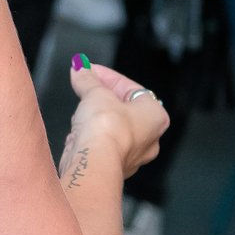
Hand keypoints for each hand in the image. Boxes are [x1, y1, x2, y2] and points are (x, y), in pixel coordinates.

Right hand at [64, 57, 167, 180]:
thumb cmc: (108, 129)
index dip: (107, 76)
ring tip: (80, 105)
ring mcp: (131, 155)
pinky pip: (102, 144)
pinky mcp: (112, 166)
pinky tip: (79, 128)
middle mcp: (149, 138)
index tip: (89, 69)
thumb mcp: (95, 92)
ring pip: (112, 128)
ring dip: (96, 115)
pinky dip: (91, 134)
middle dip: (101, 95)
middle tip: (84, 84)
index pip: (131, 88)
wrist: (94, 162)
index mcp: (155, 116)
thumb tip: (80, 68)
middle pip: (122, 108)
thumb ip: (88, 78)